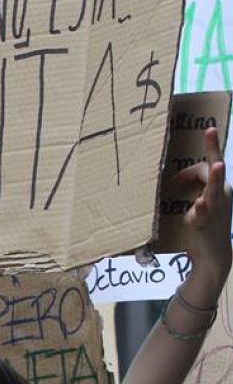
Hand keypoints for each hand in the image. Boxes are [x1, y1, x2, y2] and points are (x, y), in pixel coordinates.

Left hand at [169, 127, 232, 296]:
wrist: (212, 254)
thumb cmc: (202, 225)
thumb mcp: (196, 203)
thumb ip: (186, 189)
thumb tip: (163, 178)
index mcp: (217, 187)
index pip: (211, 162)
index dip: (208, 148)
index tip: (200, 140)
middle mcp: (221, 193)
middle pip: (214, 168)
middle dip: (213, 148)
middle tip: (210, 129)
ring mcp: (216, 207)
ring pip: (216, 187)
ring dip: (214, 178)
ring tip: (217, 166)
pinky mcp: (206, 222)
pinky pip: (203, 212)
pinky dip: (200, 209)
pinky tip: (198, 206)